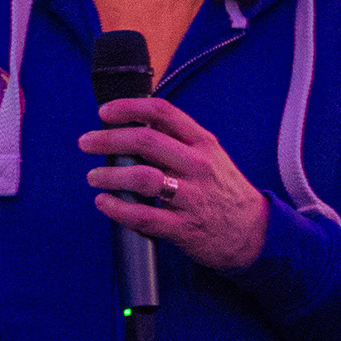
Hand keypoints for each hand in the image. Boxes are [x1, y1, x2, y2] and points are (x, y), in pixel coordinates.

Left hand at [79, 96, 266, 271]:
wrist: (253, 232)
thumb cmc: (222, 190)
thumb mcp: (209, 155)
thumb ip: (177, 139)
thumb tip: (134, 123)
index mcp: (202, 143)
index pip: (163, 113)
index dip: (129, 108)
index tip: (105, 112)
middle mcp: (198, 166)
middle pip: (146, 142)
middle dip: (109, 139)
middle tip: (87, 142)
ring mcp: (192, 197)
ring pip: (142, 178)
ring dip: (110, 175)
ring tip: (94, 176)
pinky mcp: (184, 228)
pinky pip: (144, 217)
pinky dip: (118, 209)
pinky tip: (104, 203)